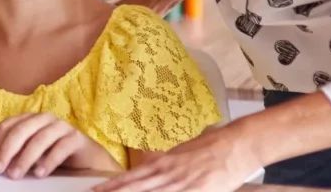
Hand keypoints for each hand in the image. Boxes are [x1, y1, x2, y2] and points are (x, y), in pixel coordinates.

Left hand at [0, 113, 114, 178]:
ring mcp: (61, 126)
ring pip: (39, 138)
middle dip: (7, 150)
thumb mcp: (31, 156)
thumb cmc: (54, 157)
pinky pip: (60, 147)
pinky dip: (48, 161)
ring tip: (16, 174)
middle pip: (20, 130)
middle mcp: (43, 119)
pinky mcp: (76, 138)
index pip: (6, 126)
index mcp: (29, 120)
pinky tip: (40, 173)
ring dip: (25, 158)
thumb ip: (16, 155)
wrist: (87, 160)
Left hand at [92, 125, 259, 191]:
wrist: (236, 144)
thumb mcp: (180, 154)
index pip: (131, 177)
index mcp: (162, 163)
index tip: (95, 190)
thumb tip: (149, 173)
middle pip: (135, 188)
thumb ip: (164, 165)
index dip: (112, 185)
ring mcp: (182, 185)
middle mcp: (168, 174)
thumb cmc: (210, 147)